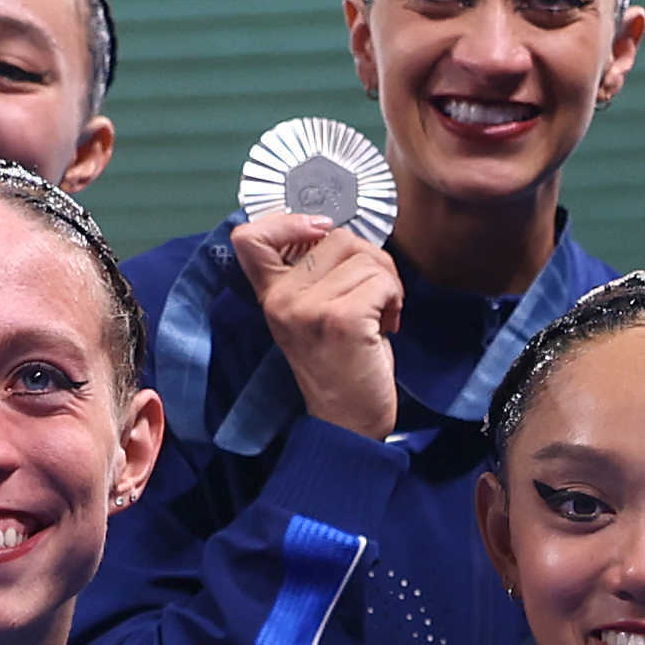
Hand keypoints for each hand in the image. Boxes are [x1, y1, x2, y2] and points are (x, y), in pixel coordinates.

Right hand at [232, 209, 405, 441]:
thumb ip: (312, 274)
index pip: (249, 237)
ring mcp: (310, 309)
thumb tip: (334, 231)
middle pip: (336, 236)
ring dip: (386, 281)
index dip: (287, 220)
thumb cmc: (339, 366)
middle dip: (369, 259)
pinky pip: (381, 281)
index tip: (320, 232)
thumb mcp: (310, 315)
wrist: (347, 424)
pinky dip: (395, 298)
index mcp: (271, 296)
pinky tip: (388, 324)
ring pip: (364, 257)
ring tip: (381, 313)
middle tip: (375, 294)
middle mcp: (282, 299)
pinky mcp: (342, 320)